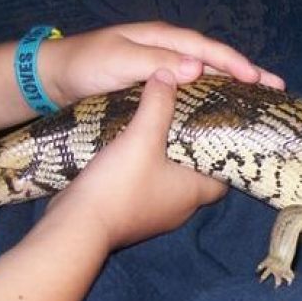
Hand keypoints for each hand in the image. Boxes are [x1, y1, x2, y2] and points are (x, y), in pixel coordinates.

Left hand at [38, 21, 283, 106]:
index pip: (208, 49)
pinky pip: (194, 89)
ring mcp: (165, 67)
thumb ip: (157, 63)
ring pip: (208, 75)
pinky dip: (214, 97)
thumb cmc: (86, 66)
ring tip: (260, 100)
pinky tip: (223, 111)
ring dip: (234, 86)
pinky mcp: (157, 86)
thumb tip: (199, 67)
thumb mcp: (119, 63)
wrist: (54, 77)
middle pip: (216, 60)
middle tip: (277, 88)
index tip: (258, 79)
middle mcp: (170, 50)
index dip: (235, 63)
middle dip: (247, 72)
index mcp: (164, 39)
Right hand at [42, 69, 226, 250]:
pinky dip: (148, 169)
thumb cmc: (118, 186)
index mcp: (195, 192)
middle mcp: (181, 207)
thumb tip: (169, 74)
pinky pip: (149, 187)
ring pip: (172, 181)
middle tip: (191, 120)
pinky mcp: (132, 214)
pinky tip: (137, 148)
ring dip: (169, 158)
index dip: (225, 151)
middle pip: (199, 174)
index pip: (225, 172)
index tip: (220, 126)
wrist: (75, 226)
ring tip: (164, 127)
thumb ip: (159, 104)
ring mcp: (156, 213)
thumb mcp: (142, 137)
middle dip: (196, 149)